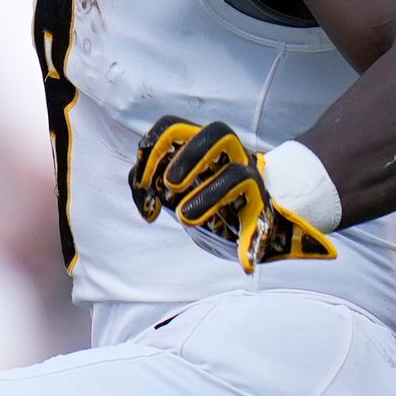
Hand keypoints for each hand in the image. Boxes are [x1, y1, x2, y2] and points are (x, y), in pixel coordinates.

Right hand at [128, 117, 339, 269]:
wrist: (239, 199)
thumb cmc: (247, 220)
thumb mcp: (253, 234)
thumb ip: (250, 246)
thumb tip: (247, 266)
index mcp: (250, 177)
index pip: (237, 176)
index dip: (213, 193)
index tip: (187, 218)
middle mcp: (228, 154)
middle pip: (216, 133)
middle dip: (191, 156)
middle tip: (171, 185)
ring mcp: (200, 148)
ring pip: (178, 129)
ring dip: (155, 152)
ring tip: (144, 185)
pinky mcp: (176, 151)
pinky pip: (155, 143)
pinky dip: (143, 164)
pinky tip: (141, 193)